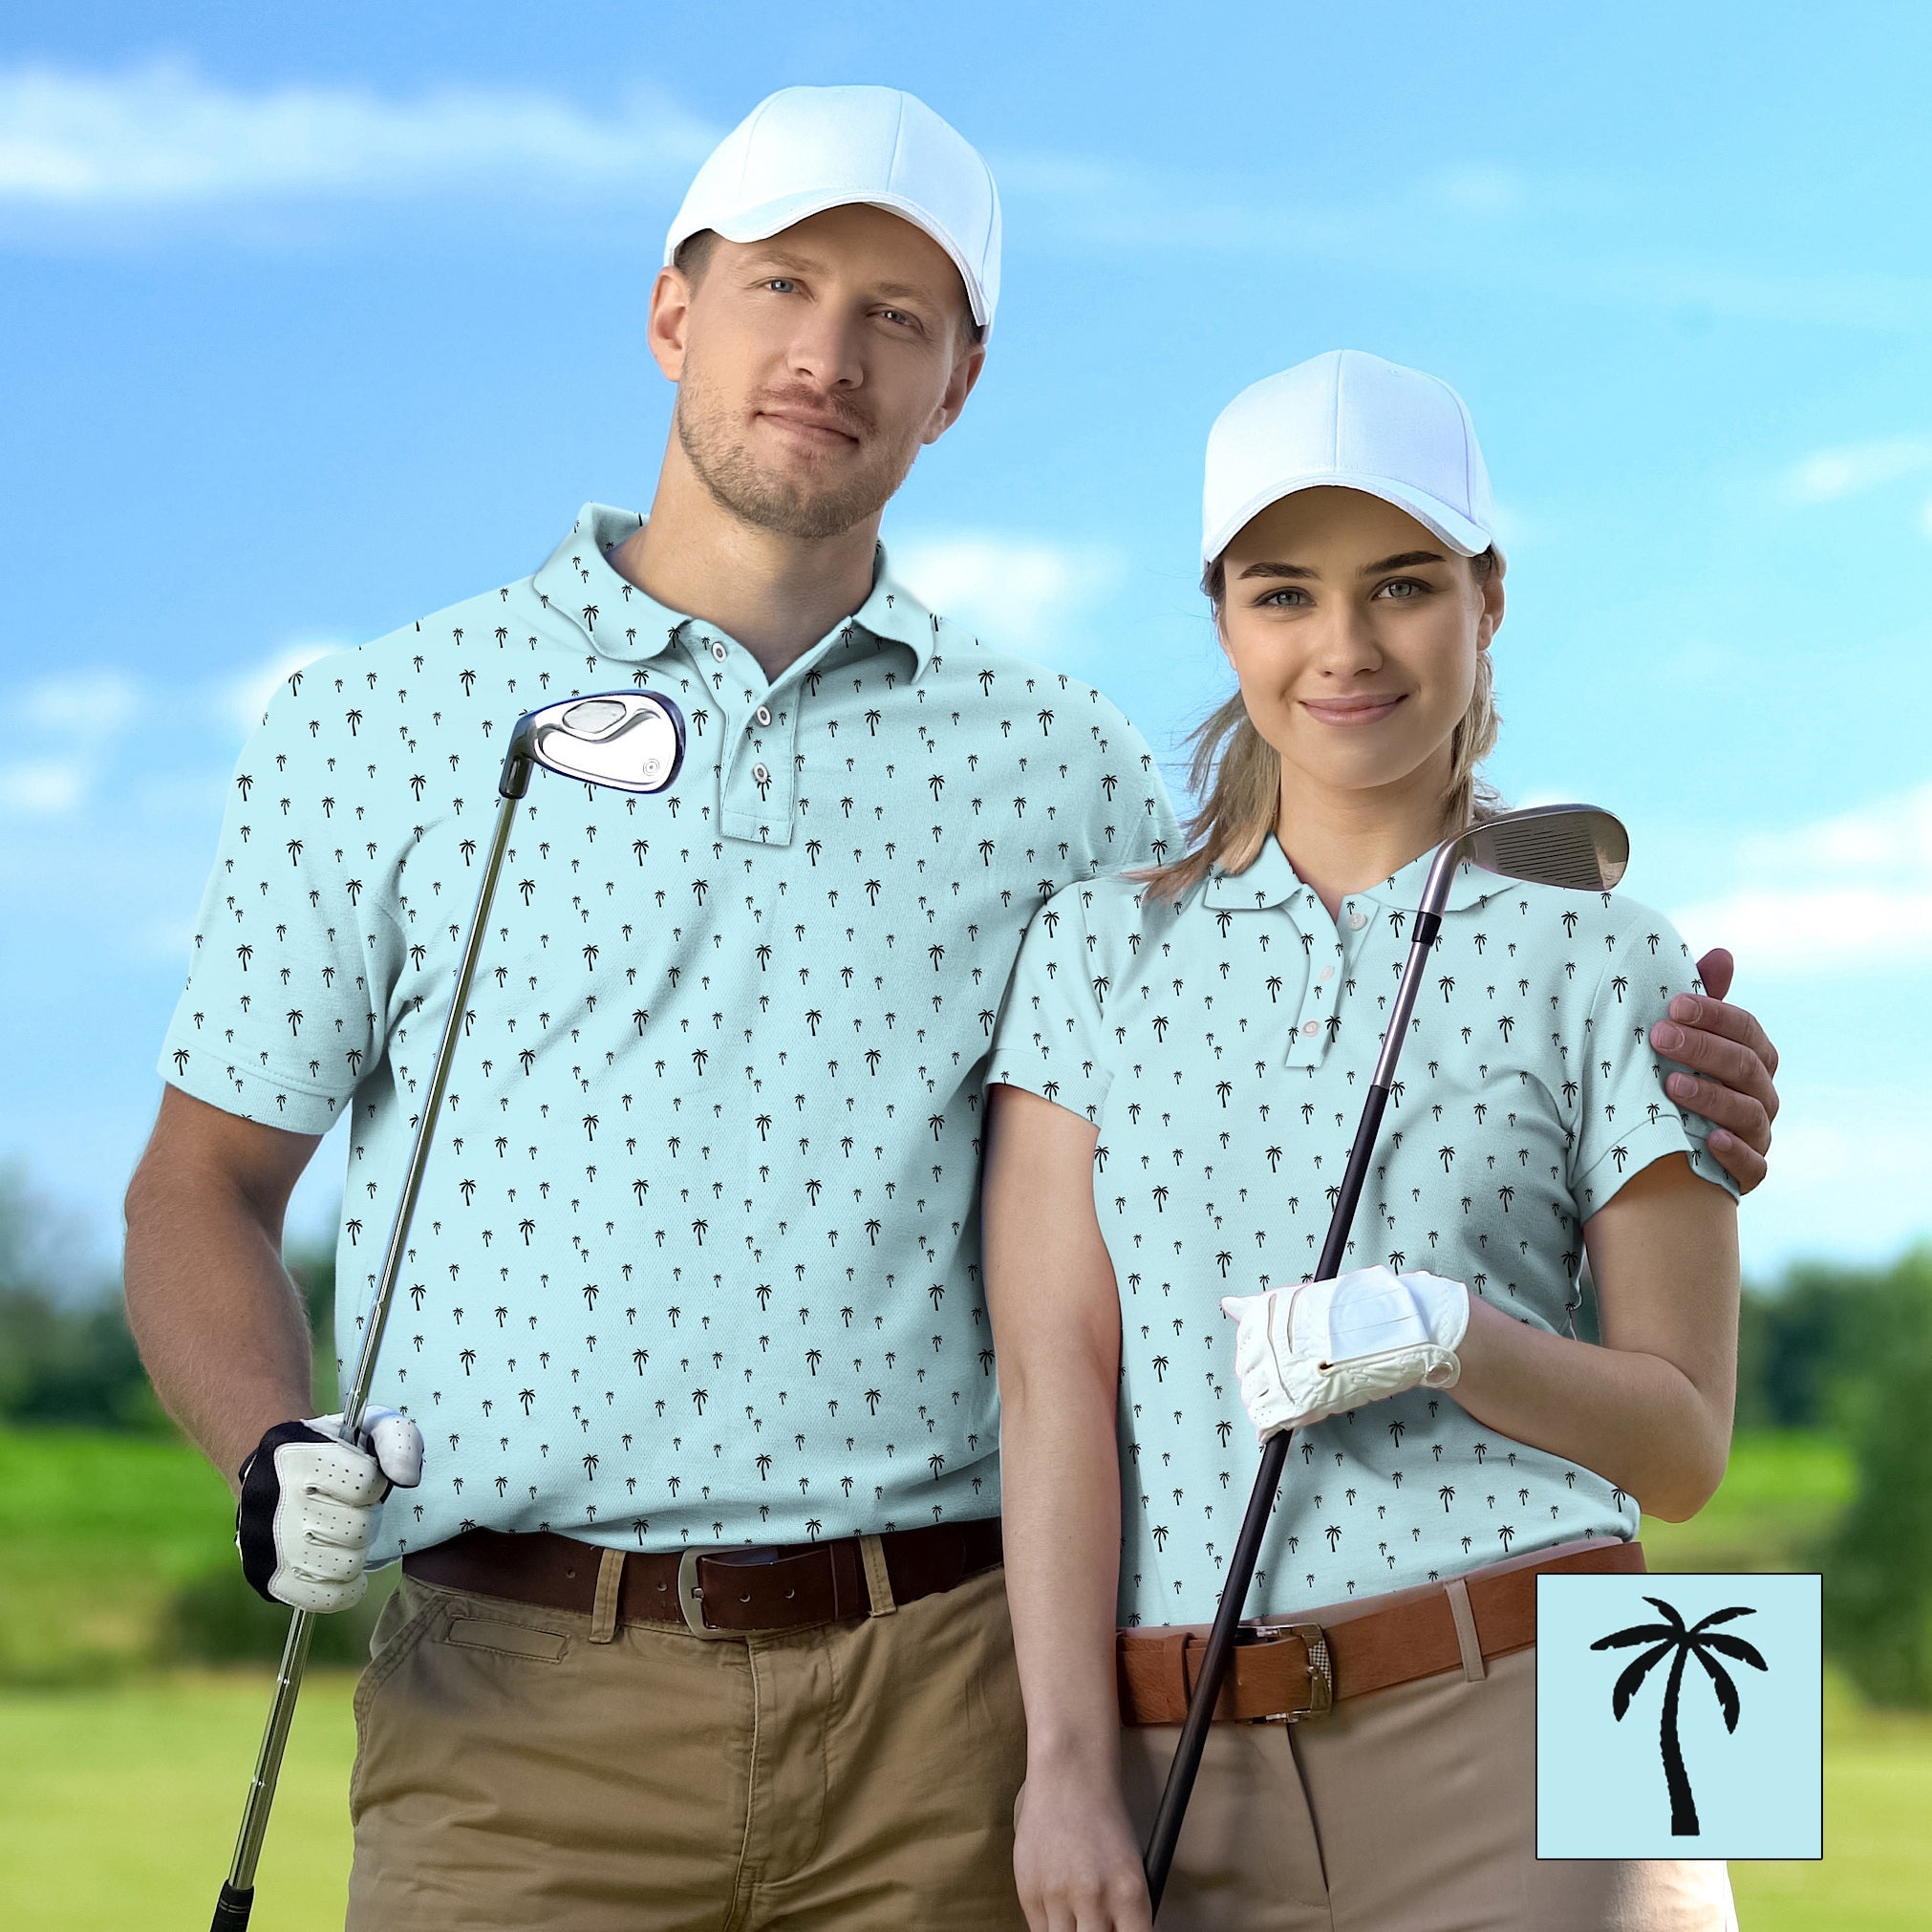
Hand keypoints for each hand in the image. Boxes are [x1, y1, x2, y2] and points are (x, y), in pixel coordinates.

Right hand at [235, 1406, 423, 1611]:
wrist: (271, 1470)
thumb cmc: (333, 1449)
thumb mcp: (369, 1426)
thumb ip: (399, 1441)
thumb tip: (408, 1479)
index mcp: (298, 1457)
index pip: (366, 1484)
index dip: (375, 1483)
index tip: (362, 1479)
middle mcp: (274, 1501)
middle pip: (358, 1529)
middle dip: (366, 1518)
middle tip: (352, 1509)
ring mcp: (266, 1545)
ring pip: (345, 1566)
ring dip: (356, 1551)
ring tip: (343, 1535)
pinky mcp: (267, 1579)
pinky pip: (326, 1599)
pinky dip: (345, 1588)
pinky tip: (342, 1565)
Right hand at [1013, 1769, 1152, 1931]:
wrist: (1068, 1778)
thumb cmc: (1104, 1822)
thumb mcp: (1131, 1868)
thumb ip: (1125, 1913)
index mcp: (1129, 1892)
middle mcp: (1094, 1897)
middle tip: (1096, 1925)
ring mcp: (1057, 1895)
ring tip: (1078, 1916)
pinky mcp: (1028, 1891)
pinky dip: (1052, 1927)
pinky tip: (1060, 1907)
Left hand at [1221, 1266, 1469, 1439]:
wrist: (1398, 1331)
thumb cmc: (1359, 1313)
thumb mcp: (1306, 1301)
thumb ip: (1265, 1308)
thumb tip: (1228, 1304)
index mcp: (1268, 1313)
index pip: (1245, 1344)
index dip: (1261, 1358)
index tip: (1278, 1362)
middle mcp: (1268, 1340)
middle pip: (1246, 1372)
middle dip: (1262, 1381)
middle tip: (1291, 1383)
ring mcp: (1281, 1372)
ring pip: (1254, 1397)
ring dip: (1267, 1402)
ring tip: (1293, 1399)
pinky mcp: (1297, 1402)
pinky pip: (1267, 1420)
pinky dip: (1269, 1427)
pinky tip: (1275, 1428)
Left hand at [1651, 948, 1778, 1193]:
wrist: (1664, 1147)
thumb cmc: (1677, 1077)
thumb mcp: (1684, 1038)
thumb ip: (1703, 1000)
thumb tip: (1722, 954)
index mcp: (1754, 1057)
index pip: (1747, 1030)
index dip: (1714, 1015)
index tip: (1672, 1005)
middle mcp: (1762, 1094)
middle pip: (1745, 1067)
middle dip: (1703, 1049)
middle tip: (1659, 1037)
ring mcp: (1758, 1134)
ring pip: (1749, 1114)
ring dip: (1712, 1097)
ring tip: (1672, 1085)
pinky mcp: (1748, 1173)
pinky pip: (1753, 1166)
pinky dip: (1734, 1153)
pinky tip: (1709, 1140)